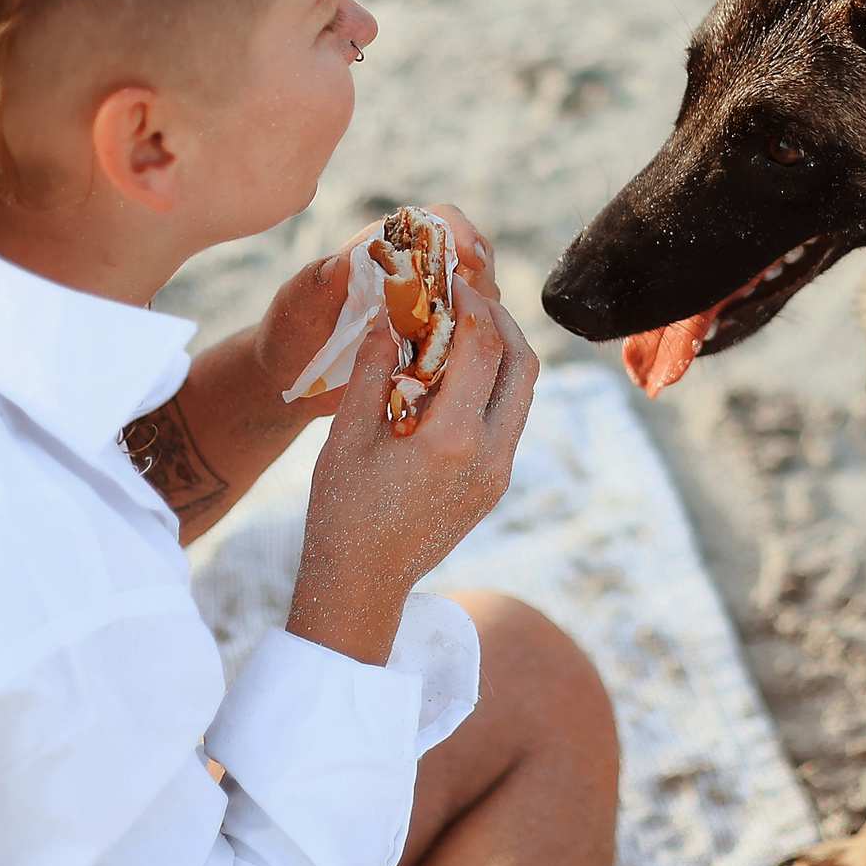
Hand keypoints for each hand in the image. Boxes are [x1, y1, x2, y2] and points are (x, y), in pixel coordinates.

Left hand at [251, 205, 502, 416]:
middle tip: (475, 311)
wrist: (290, 379)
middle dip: (481, 281)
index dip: (460, 233)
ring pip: (478, 301)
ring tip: (460, 345)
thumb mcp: (294, 308)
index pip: (436, 222)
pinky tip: (458, 369)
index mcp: (385, 249)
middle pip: (470, 260)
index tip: (472, 258)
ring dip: (480, 318)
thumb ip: (313, 284)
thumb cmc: (290, 333)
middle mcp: (413, 274)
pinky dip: (474, 348)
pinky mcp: (434, 344)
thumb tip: (340, 264)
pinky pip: (470, 339)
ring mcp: (427, 309)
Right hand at [287, 277, 537, 665]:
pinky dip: (496, 384)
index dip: (471, 303)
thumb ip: (373, 371)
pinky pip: (511, 419)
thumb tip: (393, 317)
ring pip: (524, 392)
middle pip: (522, 363)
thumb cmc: (341, 511)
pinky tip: (459, 372)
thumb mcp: (346, 436)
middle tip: (467, 294)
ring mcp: (498, 473)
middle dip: (500, 318)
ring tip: (466, 326)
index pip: (483, 346)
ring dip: (504, 350)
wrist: (362, 586)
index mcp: (450, 439)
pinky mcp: (496, 485)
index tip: (450, 279)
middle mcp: (488, 455)